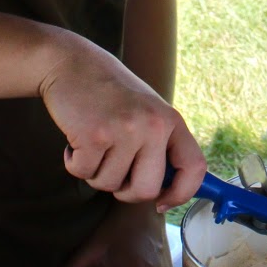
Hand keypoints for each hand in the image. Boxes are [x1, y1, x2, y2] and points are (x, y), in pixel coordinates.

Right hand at [38, 35, 205, 208]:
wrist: (72, 64)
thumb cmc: (110, 93)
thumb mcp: (147, 111)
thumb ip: (159, 146)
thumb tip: (166, 193)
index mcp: (170, 120)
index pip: (194, 167)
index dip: (182, 193)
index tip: (162, 202)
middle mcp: (152, 125)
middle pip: (146, 190)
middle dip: (125, 192)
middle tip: (113, 171)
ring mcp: (124, 129)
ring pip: (109, 185)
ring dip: (95, 173)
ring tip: (93, 144)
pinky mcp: (93, 135)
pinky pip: (83, 173)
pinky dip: (74, 163)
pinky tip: (75, 140)